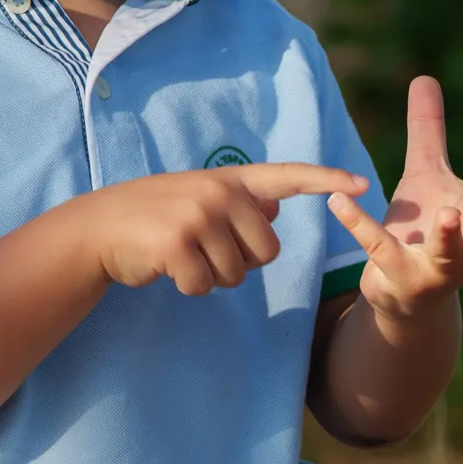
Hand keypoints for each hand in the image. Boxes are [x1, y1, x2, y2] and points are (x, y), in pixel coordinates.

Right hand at [81, 163, 367, 296]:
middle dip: (241, 264)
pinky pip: (206, 286)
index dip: (326, 179)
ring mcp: (198, 216)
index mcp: (231, 180)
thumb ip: (239, 203)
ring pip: (237, 274)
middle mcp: (220, 192)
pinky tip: (167, 267)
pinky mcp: (177, 244)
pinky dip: (188, 286)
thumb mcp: (200, 198)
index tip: (362, 183)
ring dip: (212, 277)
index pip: (288, 177)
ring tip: (182, 254)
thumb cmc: (156, 217)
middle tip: (204, 250)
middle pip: (267, 251)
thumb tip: (274, 208)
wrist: (100, 228)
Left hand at [328, 76, 462, 323]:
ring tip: (451, 216)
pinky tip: (339, 202)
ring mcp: (435, 267)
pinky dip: (360, 224)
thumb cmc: (423, 228)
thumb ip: (427, 128)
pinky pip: (378, 246)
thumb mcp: (425, 172)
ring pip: (447, 254)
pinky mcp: (397, 274)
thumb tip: (425, 77)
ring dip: (450, 238)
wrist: (399, 289)